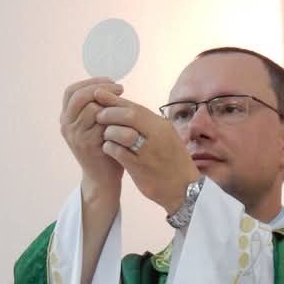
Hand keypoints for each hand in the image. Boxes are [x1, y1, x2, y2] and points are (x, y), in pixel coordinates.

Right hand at [60, 78, 125, 199]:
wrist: (103, 178)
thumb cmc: (105, 148)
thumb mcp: (96, 125)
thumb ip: (97, 107)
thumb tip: (110, 85)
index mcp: (66, 117)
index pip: (72, 90)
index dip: (91, 82)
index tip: (111, 82)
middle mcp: (66, 125)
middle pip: (79, 95)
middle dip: (101, 88)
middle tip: (121, 90)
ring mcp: (74, 135)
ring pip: (91, 107)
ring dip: (109, 105)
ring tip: (124, 107)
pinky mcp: (86, 144)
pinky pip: (100, 122)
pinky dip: (113, 118)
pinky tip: (124, 120)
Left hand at [94, 90, 198, 213]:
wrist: (185, 189)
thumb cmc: (173, 161)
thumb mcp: (166, 136)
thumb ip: (147, 123)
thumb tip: (123, 107)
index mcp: (163, 126)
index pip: (136, 107)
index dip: (114, 100)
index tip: (99, 94)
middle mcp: (157, 136)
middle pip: (128, 116)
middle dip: (109, 113)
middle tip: (99, 116)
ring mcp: (149, 153)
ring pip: (120, 133)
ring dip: (108, 132)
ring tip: (106, 135)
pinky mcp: (140, 169)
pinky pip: (118, 152)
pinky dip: (109, 148)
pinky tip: (109, 148)